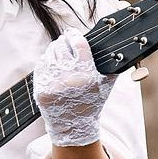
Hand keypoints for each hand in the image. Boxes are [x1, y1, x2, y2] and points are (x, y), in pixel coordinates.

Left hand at [33, 31, 116, 147]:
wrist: (74, 126)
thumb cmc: (92, 101)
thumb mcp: (106, 83)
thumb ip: (111, 64)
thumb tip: (117, 42)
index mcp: (86, 75)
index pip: (78, 45)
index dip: (74, 35)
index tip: (72, 32)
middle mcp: (68, 79)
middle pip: (61, 47)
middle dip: (62, 42)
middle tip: (64, 41)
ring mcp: (52, 85)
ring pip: (49, 55)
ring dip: (53, 51)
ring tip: (58, 52)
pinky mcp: (40, 91)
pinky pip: (41, 67)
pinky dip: (46, 63)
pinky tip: (52, 64)